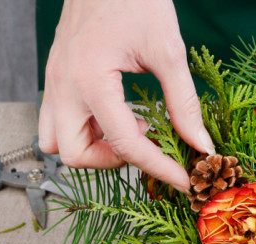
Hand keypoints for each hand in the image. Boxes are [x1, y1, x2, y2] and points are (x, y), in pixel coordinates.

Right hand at [38, 0, 214, 192]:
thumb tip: (200, 144)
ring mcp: (55, 81)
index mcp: (90, 79)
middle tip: (145, 144)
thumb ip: (184, 102)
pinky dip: (84, 129)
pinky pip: (57, 121)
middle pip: (75, 155)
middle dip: (112, 161)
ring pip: (56, 142)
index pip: (125, 144)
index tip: (183, 180)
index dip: (158, 168)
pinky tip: (115, 114)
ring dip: (92, 147)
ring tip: (128, 128)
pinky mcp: (57, 76)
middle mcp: (63, 85)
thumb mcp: (168, 51)